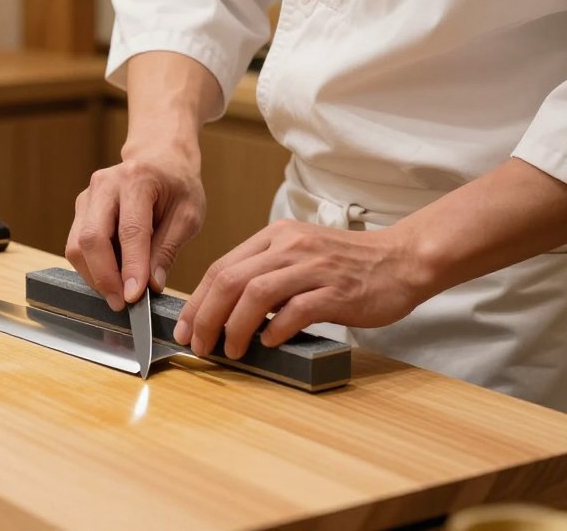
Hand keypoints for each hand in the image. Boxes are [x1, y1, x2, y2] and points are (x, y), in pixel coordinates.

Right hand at [65, 141, 205, 310]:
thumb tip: (150, 284)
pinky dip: (91, 267)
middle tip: (121, 304)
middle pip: (91, 237)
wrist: (159, 157)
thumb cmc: (177, 185)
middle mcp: (105, 184)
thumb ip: (168, 249)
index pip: (130, 231)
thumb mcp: (188, 214)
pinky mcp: (81, 208)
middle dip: (104, 277)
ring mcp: (88, 195)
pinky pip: (76, 244)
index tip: (134, 297)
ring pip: (77, 245)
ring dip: (94, 276)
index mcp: (137, 179)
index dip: (130, 267)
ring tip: (118, 294)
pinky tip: (111, 277)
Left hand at [173, 219, 435, 356]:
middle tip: (198, 344)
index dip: (197, 300)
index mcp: (275, 237)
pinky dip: (275, 328)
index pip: (221, 267)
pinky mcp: (336, 290)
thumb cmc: (347, 265)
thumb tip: (225, 309)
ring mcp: (313, 267)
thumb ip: (265, 272)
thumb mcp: (299, 255)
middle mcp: (289, 247)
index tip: (185, 328)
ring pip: (255, 293)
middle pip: (230, 279)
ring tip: (230, 350)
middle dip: (205, 316)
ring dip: (234, 326)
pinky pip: (295, 310)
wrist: (401, 260)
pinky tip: (269, 342)